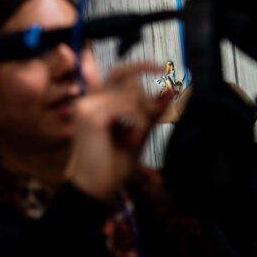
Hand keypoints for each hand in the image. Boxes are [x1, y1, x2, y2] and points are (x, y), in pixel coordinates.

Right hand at [65, 62, 172, 202]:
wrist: (94, 190)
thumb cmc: (111, 166)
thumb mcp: (138, 133)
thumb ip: (151, 112)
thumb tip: (169, 89)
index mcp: (95, 102)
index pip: (119, 72)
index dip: (141, 66)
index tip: (162, 68)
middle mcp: (88, 100)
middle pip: (125, 76)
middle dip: (145, 93)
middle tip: (150, 117)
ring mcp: (87, 106)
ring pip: (133, 95)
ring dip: (144, 116)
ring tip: (135, 138)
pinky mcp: (92, 116)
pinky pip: (130, 108)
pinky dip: (139, 123)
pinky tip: (131, 139)